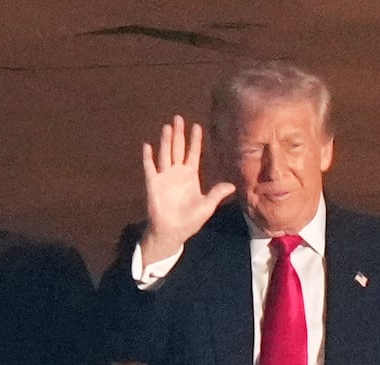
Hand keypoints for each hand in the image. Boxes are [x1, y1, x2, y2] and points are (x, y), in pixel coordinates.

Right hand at [140, 117, 238, 258]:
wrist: (172, 232)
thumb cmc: (190, 221)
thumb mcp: (206, 206)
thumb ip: (217, 194)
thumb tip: (232, 186)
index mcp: (190, 176)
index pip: (193, 153)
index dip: (195, 140)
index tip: (197, 126)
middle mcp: (177, 173)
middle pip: (178, 148)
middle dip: (179, 134)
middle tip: (179, 118)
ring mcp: (164, 177)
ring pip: (165, 154)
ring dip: (166, 141)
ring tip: (167, 126)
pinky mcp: (153, 183)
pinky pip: (150, 168)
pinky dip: (148, 157)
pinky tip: (147, 146)